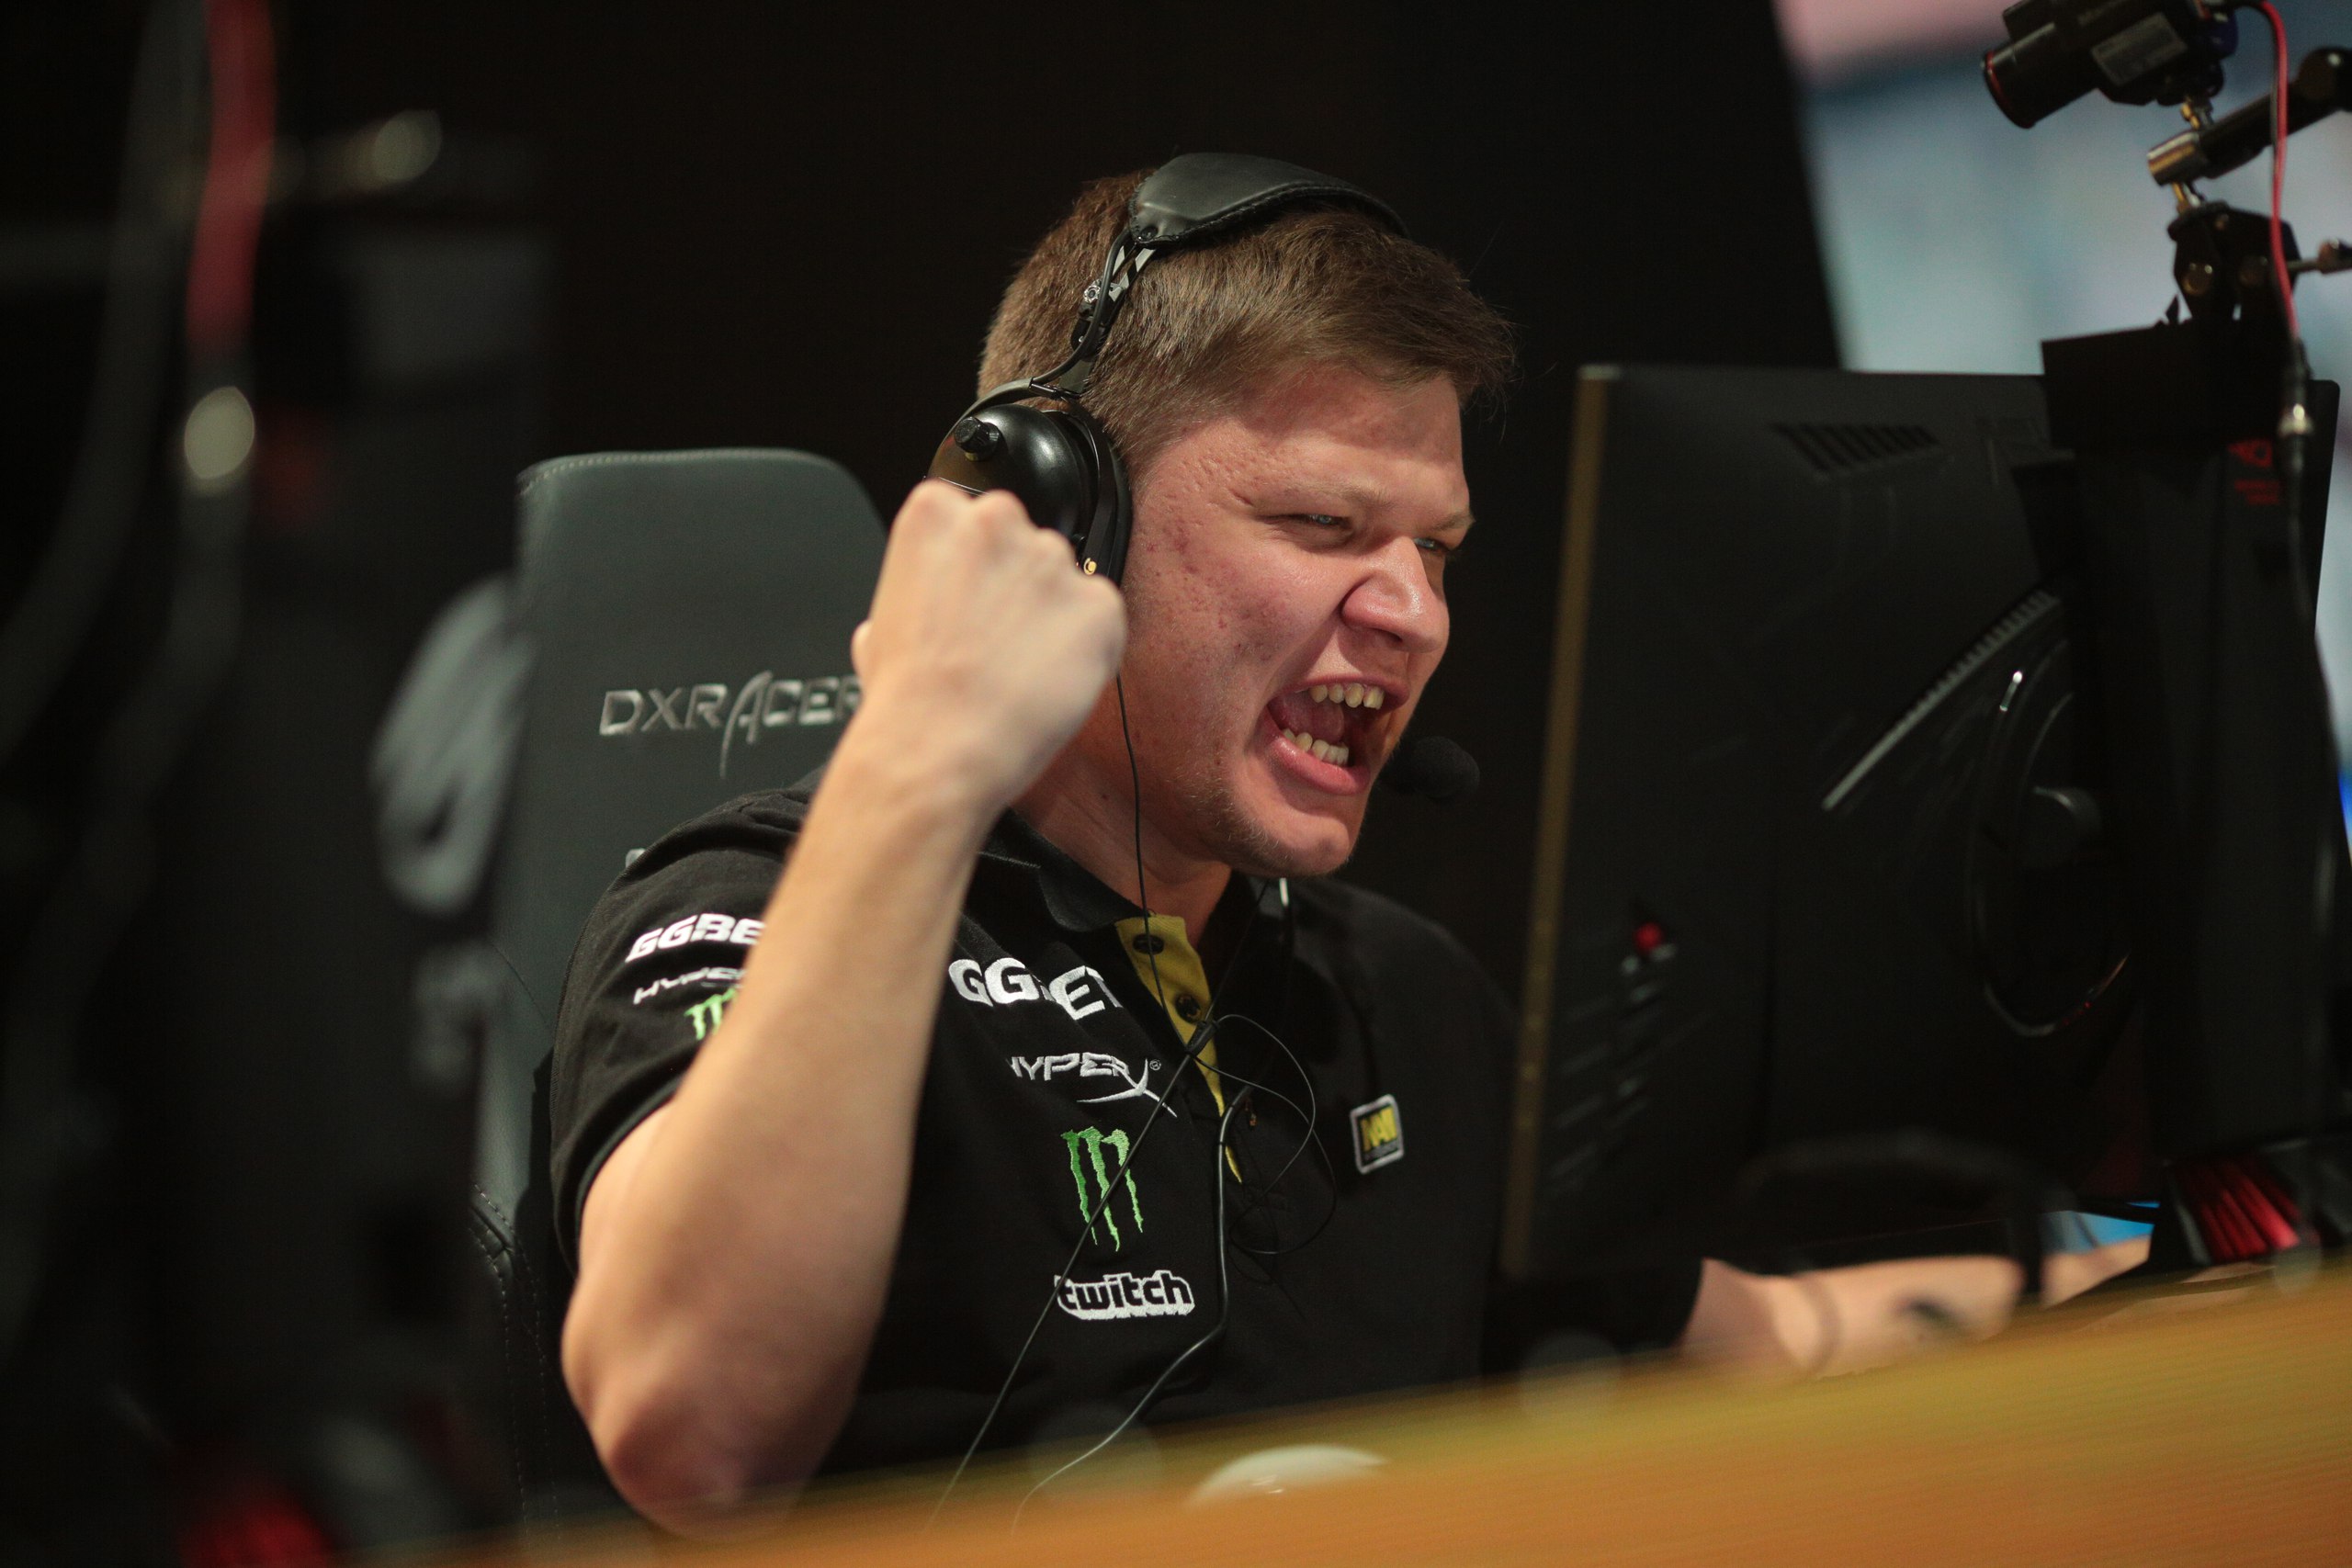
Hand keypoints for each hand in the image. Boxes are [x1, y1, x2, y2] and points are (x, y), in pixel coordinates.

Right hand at [842, 481, 1125, 814]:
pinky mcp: (1099, 604)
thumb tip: (930, 600)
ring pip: (1065, 582)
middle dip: (1018, 587)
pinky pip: (1102, 619)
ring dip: (1053, 618)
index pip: (974, 519)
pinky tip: (1048, 680)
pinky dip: (1087, 649)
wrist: (937, 746)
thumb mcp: (879, 618)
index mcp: (936, 512)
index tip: (970, 601)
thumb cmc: (905, 695)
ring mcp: (1053, 560)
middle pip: (1025, 545)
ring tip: (1018, 670)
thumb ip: (919, 586)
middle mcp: (998, 520)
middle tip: (995, 641)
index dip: (975, 569)